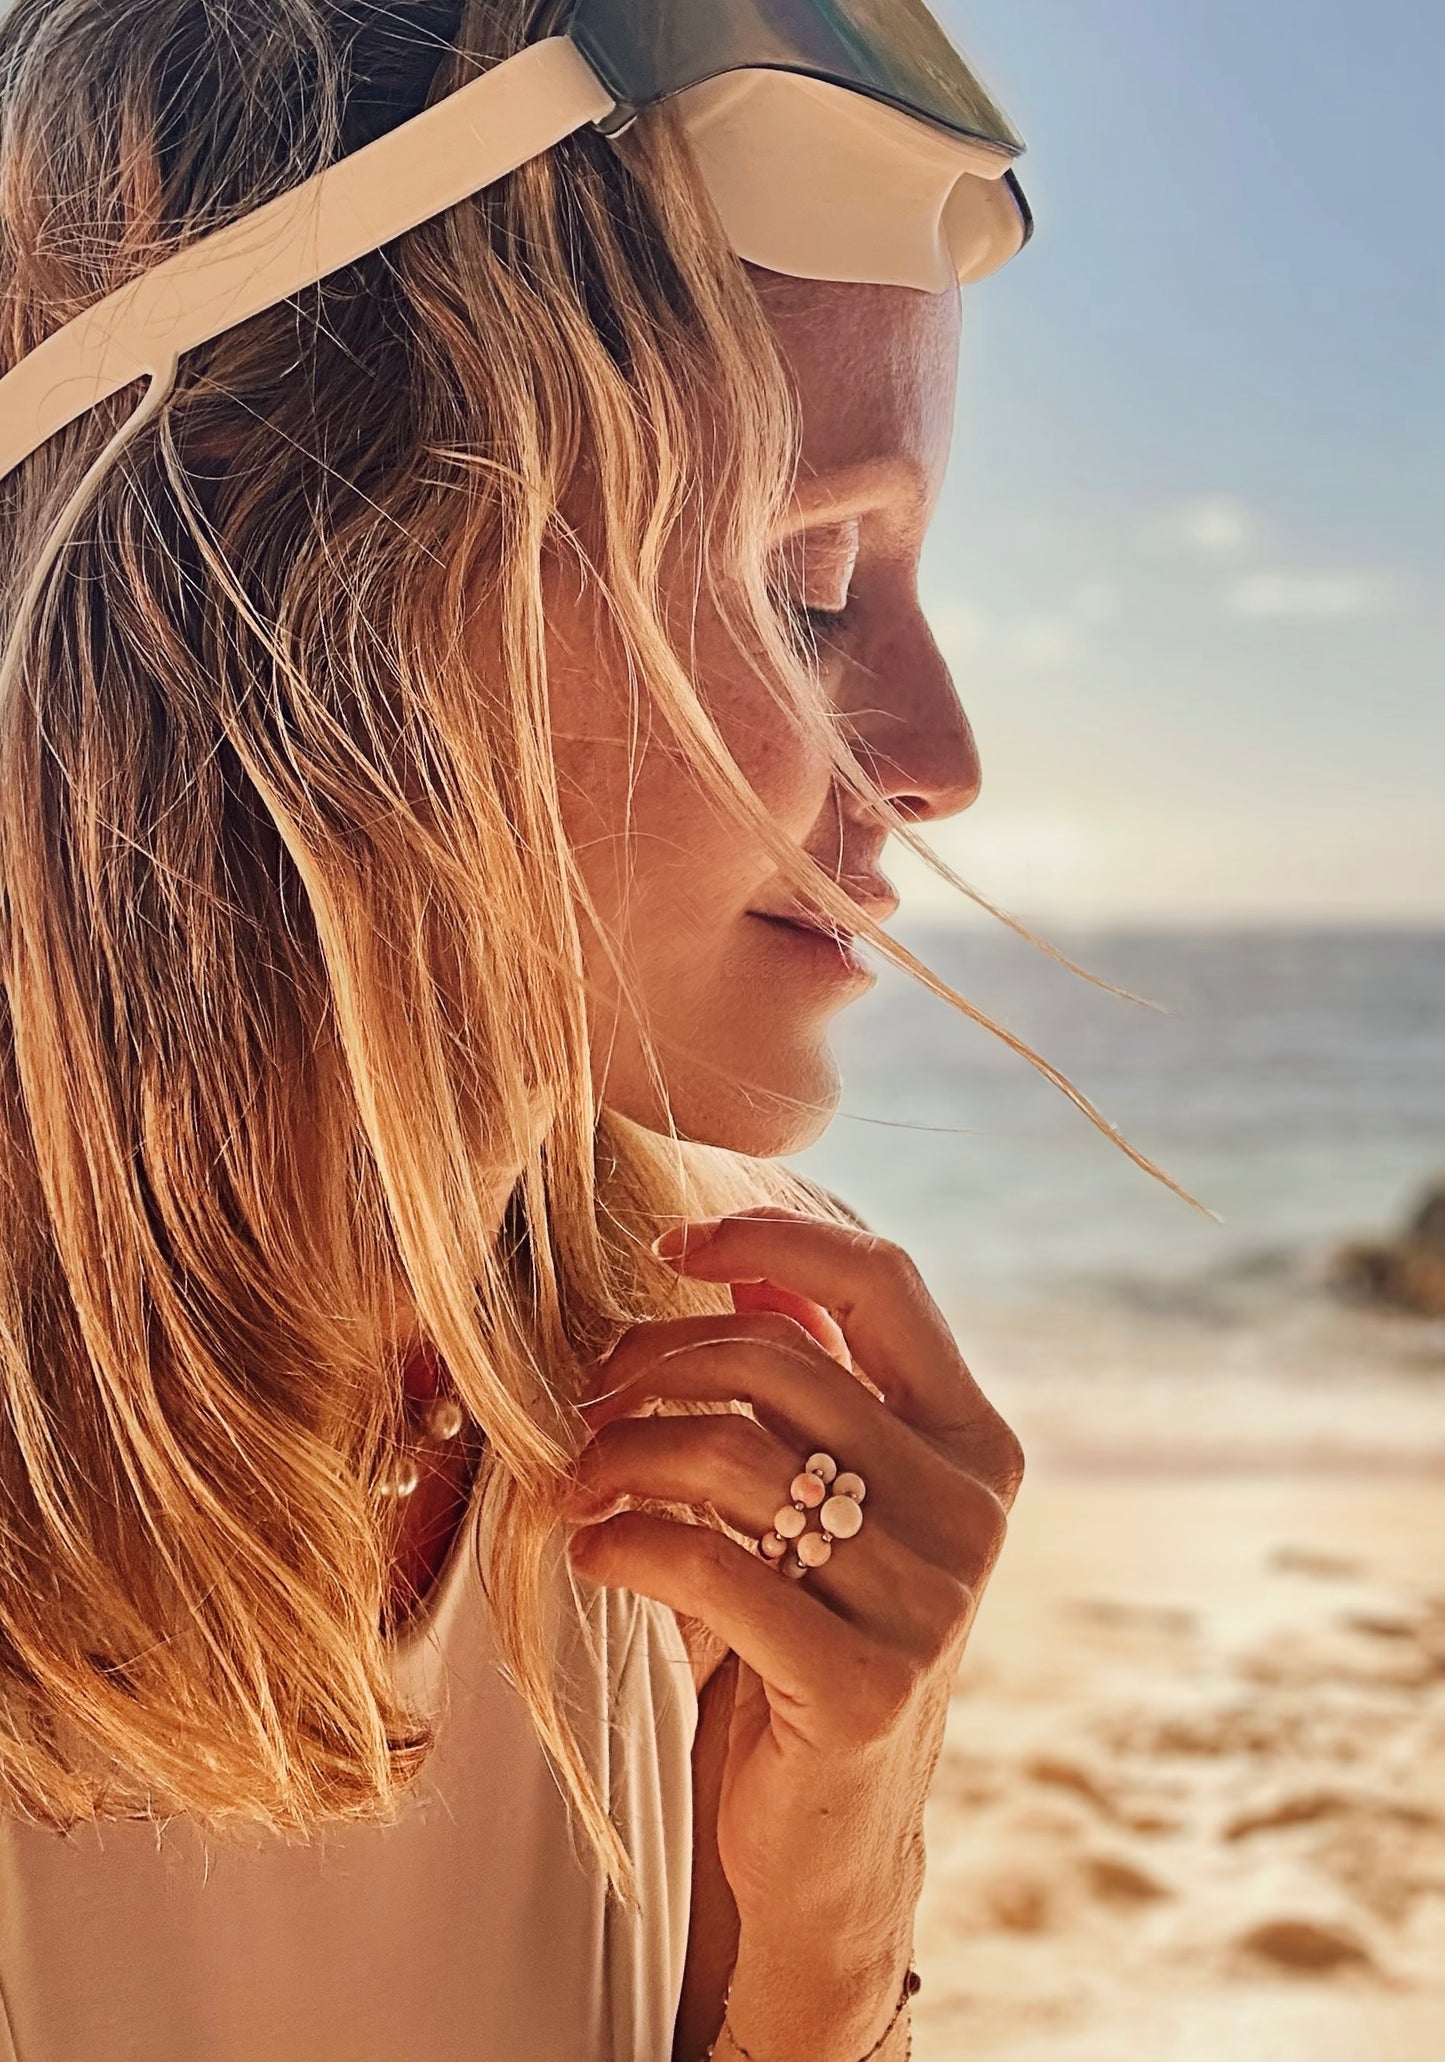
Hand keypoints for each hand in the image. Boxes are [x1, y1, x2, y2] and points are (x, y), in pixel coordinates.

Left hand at [563, 1207, 1024, 1967]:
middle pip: (778, 1362)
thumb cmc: (803, 1638)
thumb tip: (730, 1254)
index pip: (883, 1280)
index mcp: (973, 1441)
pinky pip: (706, 1563)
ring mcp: (927, 1600)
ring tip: (575, 1481)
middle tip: (585, 1399)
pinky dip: (620, 1540)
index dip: (771, 1235)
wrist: (823, 1840)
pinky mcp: (861, 1682)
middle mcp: (970, 1510)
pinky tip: (589, 1549)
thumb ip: (803, 1384)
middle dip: (653, 1363)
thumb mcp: (821, 1501)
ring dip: (620, 1454)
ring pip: (731, 1454)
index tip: (667, 1244)